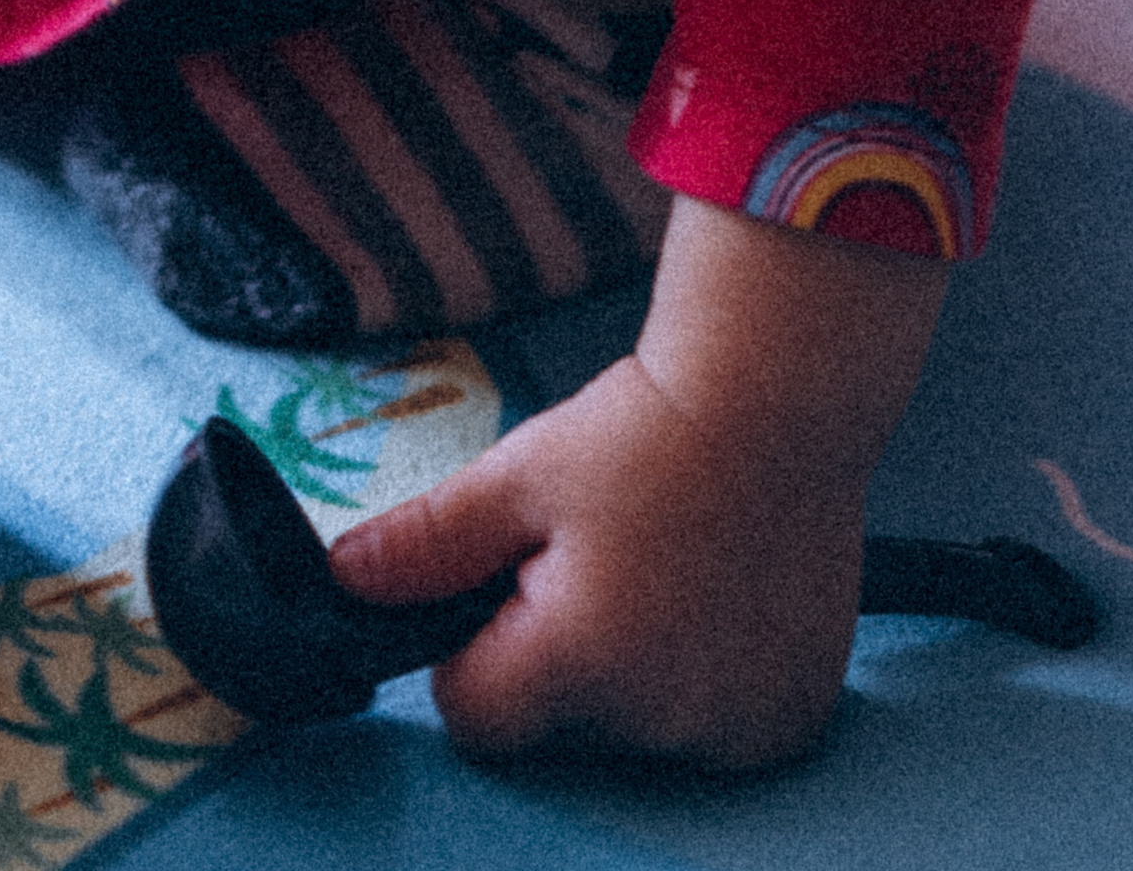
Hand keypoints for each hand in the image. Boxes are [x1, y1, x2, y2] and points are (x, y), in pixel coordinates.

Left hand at [329, 348, 865, 769]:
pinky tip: (710, 602)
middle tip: (588, 563)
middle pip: (559, 729)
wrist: (776, 400)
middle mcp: (662, 719)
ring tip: (658, 572)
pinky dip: (701, 684)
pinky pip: (712, 732)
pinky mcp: (788, 722)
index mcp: (579, 663)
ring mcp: (734, 730)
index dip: (471, 657)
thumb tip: (344, 579)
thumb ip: (428, 543)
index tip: (502, 592)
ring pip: (636, 733)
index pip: (477, 721)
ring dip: (630, 676)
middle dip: (553, 661)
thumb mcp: (517, 475)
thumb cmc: (646, 430)